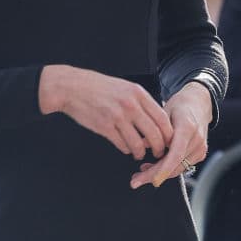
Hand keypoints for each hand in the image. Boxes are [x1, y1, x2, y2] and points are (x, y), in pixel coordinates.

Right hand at [39, 65, 172, 159]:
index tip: (168, 141)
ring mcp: (117, 117)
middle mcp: (130, 105)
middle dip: (159, 148)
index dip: (168, 134)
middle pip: (154, 134)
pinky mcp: (104, 127)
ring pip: (138, 144)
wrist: (71, 87)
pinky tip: (125, 147)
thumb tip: (154, 119)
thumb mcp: (123, 87)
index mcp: (137, 93)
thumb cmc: (96, 87)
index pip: (162, 118)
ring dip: (140, 152)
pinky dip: (126, 149)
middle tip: (158, 152)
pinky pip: (122, 145)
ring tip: (139, 153)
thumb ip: (139, 101)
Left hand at [130, 82, 211, 189]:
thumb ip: (153, 129)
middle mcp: (196, 140)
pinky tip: (154, 166)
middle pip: (175, 165)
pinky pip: (182, 165)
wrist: (198, 103)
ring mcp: (200, 148)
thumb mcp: (162, 112)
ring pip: (178, 168)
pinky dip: (167, 168)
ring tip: (141, 173)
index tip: (150, 179)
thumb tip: (140, 145)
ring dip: (159, 173)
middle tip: (136, 180)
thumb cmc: (179, 106)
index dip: (162, 169)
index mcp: (187, 128)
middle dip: (155, 175)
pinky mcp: (200, 154)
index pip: (175, 154)